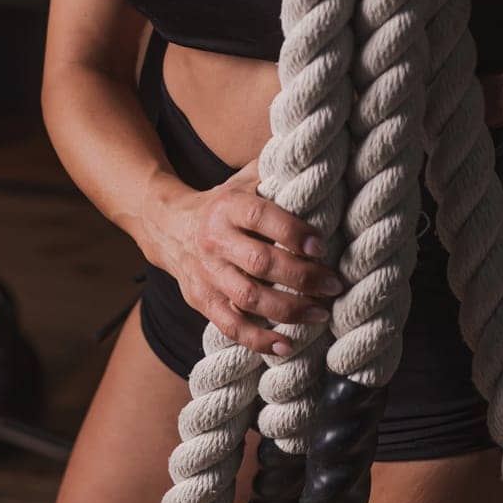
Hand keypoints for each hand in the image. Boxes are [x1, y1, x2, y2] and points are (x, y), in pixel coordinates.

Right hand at [156, 157, 343, 355]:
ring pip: (248, 297)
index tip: (322, 246)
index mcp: (228, 206)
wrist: (168, 225)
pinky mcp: (201, 300)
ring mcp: (207, 273)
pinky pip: (230, 325)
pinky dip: (259, 339)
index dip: (293, 232)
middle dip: (302, 277)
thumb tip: (314, 157)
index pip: (261, 217)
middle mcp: (215, 239)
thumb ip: (275, 172)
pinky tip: (287, 345)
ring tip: (320, 314)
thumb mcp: (243, 181)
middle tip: (333, 285)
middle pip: (260, 262)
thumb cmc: (222, 202)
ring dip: (288, 310)